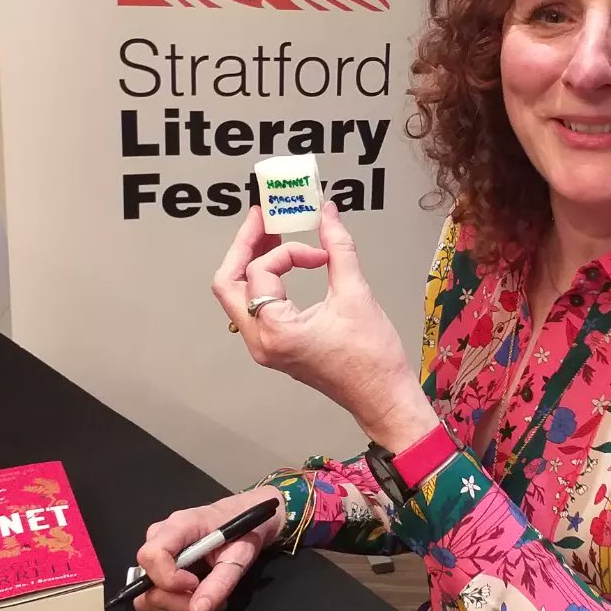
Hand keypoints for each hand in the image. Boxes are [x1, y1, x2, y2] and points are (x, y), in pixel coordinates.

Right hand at [133, 486, 285, 610]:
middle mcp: (161, 534)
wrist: (248, 513)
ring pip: (147, 590)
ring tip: (208, 599)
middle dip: (173, 600)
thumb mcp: (241, 554)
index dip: (168, 579)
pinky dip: (174, 602)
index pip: (151, 555)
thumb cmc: (246, 526)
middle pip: (145, 578)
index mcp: (179, 524)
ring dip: (175, 604)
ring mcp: (159, 547)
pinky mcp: (162, 561)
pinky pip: (154, 590)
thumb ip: (220, 583)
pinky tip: (200, 595)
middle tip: (205, 602)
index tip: (194, 586)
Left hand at [212, 203, 437, 450]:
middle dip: (244, 246)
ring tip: (270, 234)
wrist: (382, 395)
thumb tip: (328, 215)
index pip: (261, 271)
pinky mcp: (276, 346)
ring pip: (237, 296)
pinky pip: (254, 307)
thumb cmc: (371, 359)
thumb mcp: (356, 294)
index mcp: (274, 331)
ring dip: (251, 262)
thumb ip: (338, 247)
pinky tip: (283, 263)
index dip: (290, 252)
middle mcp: (261, 341)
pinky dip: (264, 281)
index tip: (320, 254)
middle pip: (227, 283)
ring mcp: (265, 346)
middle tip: (261, 218)